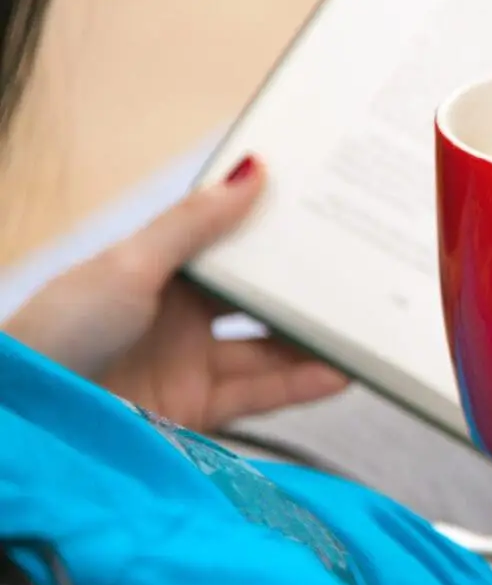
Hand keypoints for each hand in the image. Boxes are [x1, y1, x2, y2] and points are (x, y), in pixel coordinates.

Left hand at [2, 155, 347, 431]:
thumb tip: (254, 168)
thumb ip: (196, 225)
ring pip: (267, 350)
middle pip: (257, 302)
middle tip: (364, 276)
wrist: (28, 416)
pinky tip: (339, 374)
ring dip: (313, 342)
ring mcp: (190, 365)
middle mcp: (179, 316)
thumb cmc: (65, 329)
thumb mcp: (131, 265)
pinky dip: (301, 386)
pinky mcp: (198, 410)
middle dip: (307, 291)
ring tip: (364, 329)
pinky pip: (260, 395)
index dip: (275, 235)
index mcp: (159, 271)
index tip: (328, 218)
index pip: (230, 247)